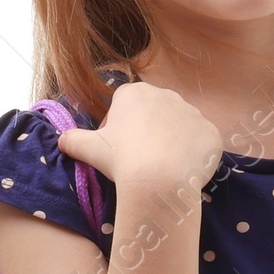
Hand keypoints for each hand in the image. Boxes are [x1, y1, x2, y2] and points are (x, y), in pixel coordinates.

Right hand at [56, 78, 223, 198]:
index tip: (117, 151)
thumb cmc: (122, 160)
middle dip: (149, 134)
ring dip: (173, 143)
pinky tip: (185, 172)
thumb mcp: (88, 149)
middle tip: (141, 162)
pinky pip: (202, 144)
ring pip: (180, 128)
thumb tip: (62, 140)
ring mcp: (193, 113)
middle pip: (155, 115)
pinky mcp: (211, 133)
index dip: (119, 130)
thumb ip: (73, 140)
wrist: (159, 181)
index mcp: (135, 93)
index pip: (125, 107)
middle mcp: (166, 95)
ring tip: (164, 169)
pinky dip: (195, 156)